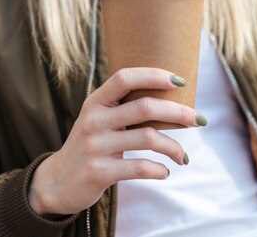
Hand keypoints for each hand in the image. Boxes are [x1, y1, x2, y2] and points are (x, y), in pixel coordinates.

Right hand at [28, 68, 205, 215]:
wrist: (57, 182)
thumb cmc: (90, 145)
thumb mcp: (98, 120)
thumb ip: (124, 107)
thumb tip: (171, 97)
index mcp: (95, 102)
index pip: (125, 78)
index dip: (154, 75)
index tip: (180, 80)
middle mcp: (94, 120)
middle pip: (145, 107)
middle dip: (179, 112)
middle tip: (199, 119)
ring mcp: (96, 146)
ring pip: (148, 138)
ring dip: (174, 147)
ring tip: (182, 156)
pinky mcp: (99, 172)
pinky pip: (140, 167)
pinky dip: (159, 170)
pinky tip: (165, 172)